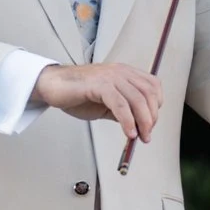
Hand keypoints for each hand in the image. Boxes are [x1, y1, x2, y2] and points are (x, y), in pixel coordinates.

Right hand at [35, 59, 162, 147]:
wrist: (53, 86)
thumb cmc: (78, 93)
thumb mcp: (106, 103)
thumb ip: (123, 111)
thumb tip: (138, 127)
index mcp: (125, 73)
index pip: (153, 86)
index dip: (156, 107)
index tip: (150, 124)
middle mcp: (121, 72)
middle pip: (148, 94)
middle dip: (151, 118)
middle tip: (147, 135)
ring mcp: (110, 77)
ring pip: (137, 99)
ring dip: (143, 122)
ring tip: (139, 137)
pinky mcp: (99, 85)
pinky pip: (120, 104)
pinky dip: (127, 121)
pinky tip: (128, 133)